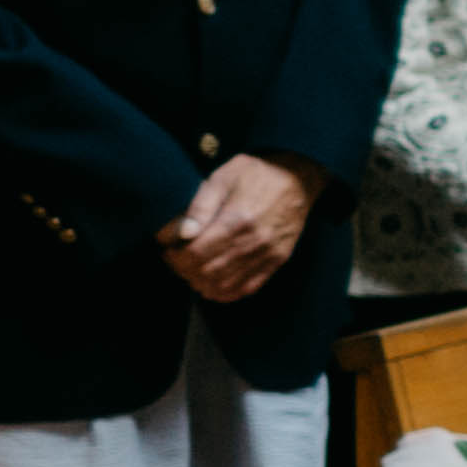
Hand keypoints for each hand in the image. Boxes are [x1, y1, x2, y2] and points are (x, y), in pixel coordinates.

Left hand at [161, 151, 315, 301]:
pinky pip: (248, 288)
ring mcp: (267, 255)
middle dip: (184, 270)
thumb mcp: (223, 178)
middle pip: (207, 272)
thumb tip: (182, 234)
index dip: (175, 257)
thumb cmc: (257, 173)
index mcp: (237, 220)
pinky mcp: (277, 261)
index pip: (195, 253)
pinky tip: (213, 286)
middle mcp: (253, 242)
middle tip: (176, 260)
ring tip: (191, 271)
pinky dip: (226, 293)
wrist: (298, 177)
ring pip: (225, 285)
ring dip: (201, 283)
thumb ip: (200, 206)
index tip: (167, 250)